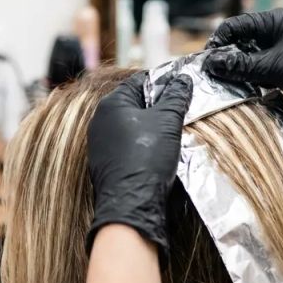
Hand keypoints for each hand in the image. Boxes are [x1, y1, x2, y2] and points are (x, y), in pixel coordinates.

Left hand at [86, 72, 192, 255]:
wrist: (131, 202)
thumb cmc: (146, 158)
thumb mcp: (167, 121)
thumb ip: (175, 96)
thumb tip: (183, 79)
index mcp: (111, 104)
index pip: (139, 81)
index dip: (162, 83)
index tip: (181, 88)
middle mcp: (100, 121)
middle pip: (135, 104)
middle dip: (158, 107)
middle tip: (180, 112)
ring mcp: (100, 143)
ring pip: (131, 126)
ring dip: (152, 128)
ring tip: (172, 134)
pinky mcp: (105, 162)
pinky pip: (126, 145)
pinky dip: (142, 145)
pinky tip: (158, 153)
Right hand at [204, 9, 282, 142]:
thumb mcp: (277, 67)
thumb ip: (243, 65)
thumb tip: (211, 63)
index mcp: (274, 21)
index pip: (235, 26)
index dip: (218, 42)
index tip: (206, 62)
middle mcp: (274, 33)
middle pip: (238, 42)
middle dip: (224, 57)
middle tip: (210, 77)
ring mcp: (278, 51)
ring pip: (246, 59)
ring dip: (235, 71)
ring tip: (221, 86)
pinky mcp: (281, 69)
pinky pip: (256, 72)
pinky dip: (246, 80)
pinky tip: (238, 90)